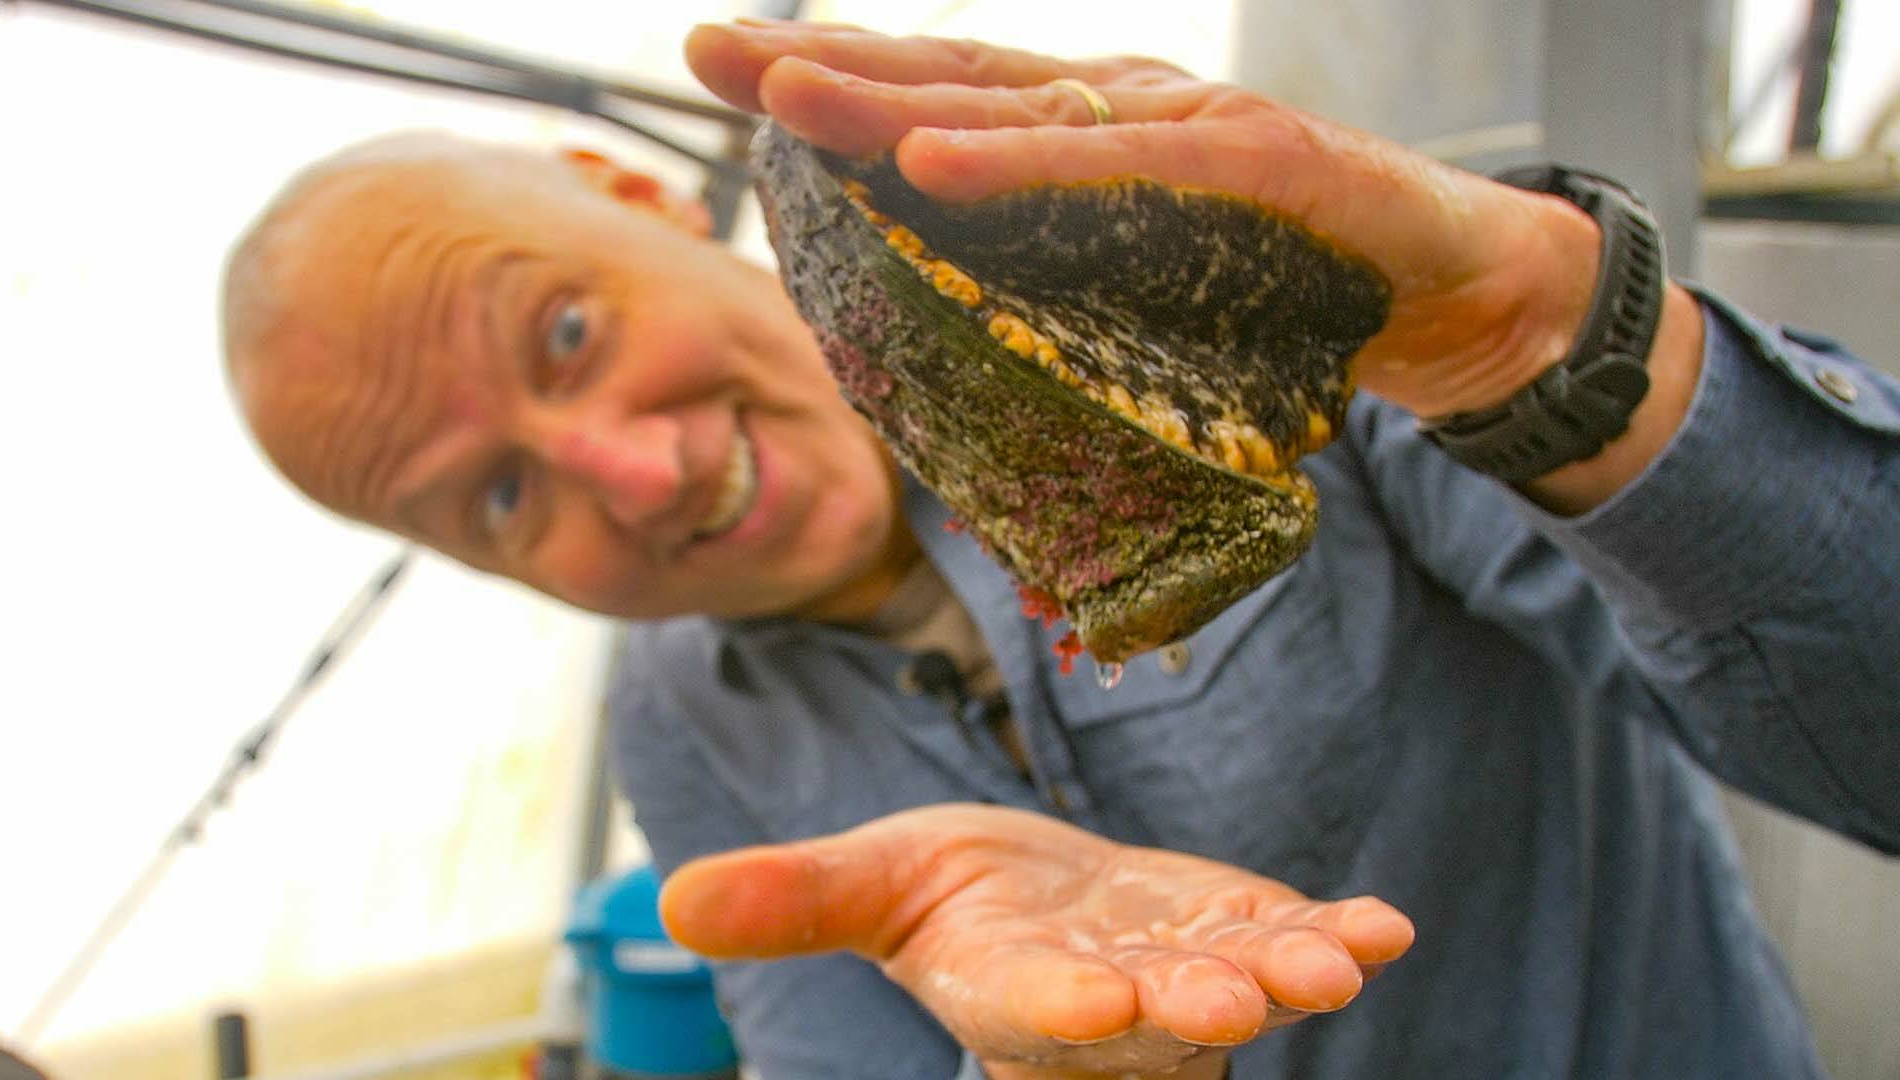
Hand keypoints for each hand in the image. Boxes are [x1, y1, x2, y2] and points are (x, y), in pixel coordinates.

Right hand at [660, 804, 1412, 1076]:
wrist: (1040, 899)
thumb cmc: (949, 896)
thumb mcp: (871, 883)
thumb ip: (793, 900)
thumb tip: (674, 900)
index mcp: (1007, 987)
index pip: (1031, 1003)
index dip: (1061, 1002)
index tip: (1094, 995)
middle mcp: (1105, 1002)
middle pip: (1150, 1019)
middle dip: (1186, 1011)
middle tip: (1225, 1005)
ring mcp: (1182, 975)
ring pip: (1235, 989)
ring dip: (1282, 979)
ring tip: (1330, 965)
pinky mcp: (1240, 935)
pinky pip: (1293, 942)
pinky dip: (1340, 937)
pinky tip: (1383, 927)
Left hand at [687, 18, 1601, 421]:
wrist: (1459, 289)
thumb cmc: (1293, 299)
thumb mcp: (1153, 311)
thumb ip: (1068, 325)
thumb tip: (960, 407)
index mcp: (1086, 141)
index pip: (940, 104)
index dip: (836, 83)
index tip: (725, 71)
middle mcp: (1119, 112)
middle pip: (948, 83)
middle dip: (820, 65)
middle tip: (704, 47)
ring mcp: (1183, 126)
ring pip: (1014, 106)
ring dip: (891, 99)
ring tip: (784, 87)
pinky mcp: (1252, 162)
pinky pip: (1118, 167)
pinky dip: (1023, 168)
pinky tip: (930, 167)